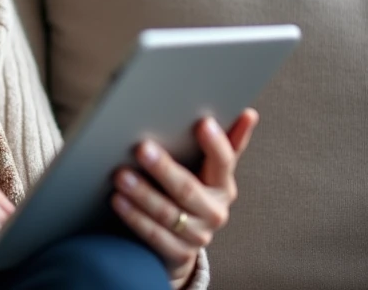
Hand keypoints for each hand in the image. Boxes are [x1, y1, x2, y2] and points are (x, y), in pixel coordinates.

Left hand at [111, 109, 259, 288]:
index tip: (203, 122)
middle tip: (142, 148)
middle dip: (164, 169)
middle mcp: (214, 212)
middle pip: (188, 189)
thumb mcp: (210, 171)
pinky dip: (135, 218)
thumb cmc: (194, 192)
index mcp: (223, 186)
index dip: (215, 144)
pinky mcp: (177, 253)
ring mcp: (196, 235)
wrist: (183, 241)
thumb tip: (249, 113)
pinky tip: (118, 201)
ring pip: (167, 214)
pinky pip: (154, 236)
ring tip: (120, 175)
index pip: (224, 162)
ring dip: (142, 194)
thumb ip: (226, 143)